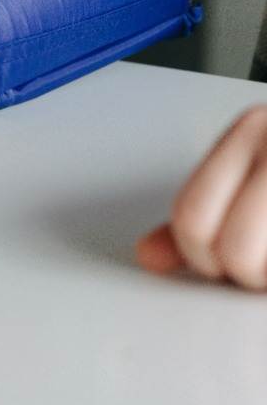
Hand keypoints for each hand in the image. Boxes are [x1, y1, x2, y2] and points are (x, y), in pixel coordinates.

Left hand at [137, 106, 266, 288]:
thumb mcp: (247, 174)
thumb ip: (201, 214)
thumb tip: (150, 257)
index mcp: (252, 131)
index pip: (190, 217)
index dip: (199, 255)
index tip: (218, 258)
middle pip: (234, 251)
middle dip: (247, 273)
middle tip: (263, 262)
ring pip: (262, 265)